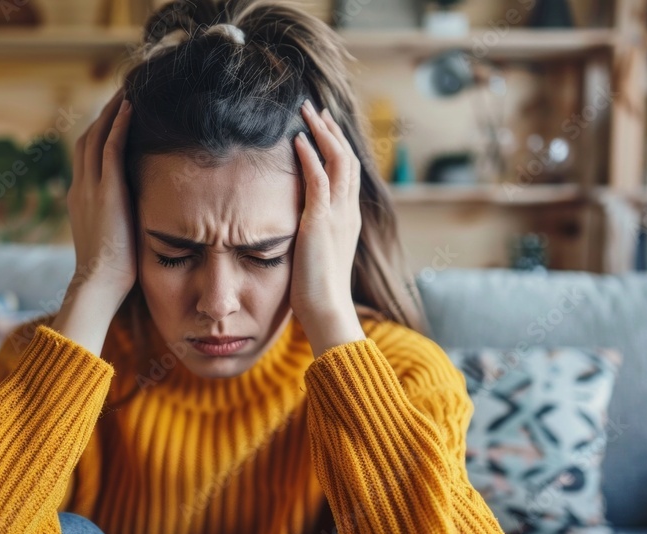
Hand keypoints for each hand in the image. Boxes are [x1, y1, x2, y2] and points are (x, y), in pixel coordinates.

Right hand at [66, 88, 137, 306]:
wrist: (99, 284)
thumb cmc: (111, 272)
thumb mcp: (113, 238)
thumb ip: (119, 219)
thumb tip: (137, 217)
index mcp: (80, 199)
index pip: (86, 156)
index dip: (99, 133)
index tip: (115, 116)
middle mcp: (81, 188)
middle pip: (87, 139)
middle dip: (104, 115)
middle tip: (122, 93)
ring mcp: (90, 189)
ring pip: (96, 137)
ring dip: (112, 112)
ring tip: (128, 91)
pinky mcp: (106, 192)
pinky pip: (110, 150)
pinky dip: (119, 126)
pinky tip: (131, 109)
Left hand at [291, 99, 365, 356]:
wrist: (327, 310)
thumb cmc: (318, 292)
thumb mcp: (316, 255)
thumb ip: (311, 236)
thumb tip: (297, 230)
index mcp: (349, 219)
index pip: (348, 173)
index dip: (337, 147)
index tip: (324, 129)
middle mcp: (349, 211)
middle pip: (347, 159)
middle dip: (332, 131)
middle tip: (317, 109)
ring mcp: (338, 214)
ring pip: (337, 160)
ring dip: (322, 133)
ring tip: (307, 112)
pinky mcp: (321, 220)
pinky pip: (318, 178)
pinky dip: (310, 155)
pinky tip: (298, 139)